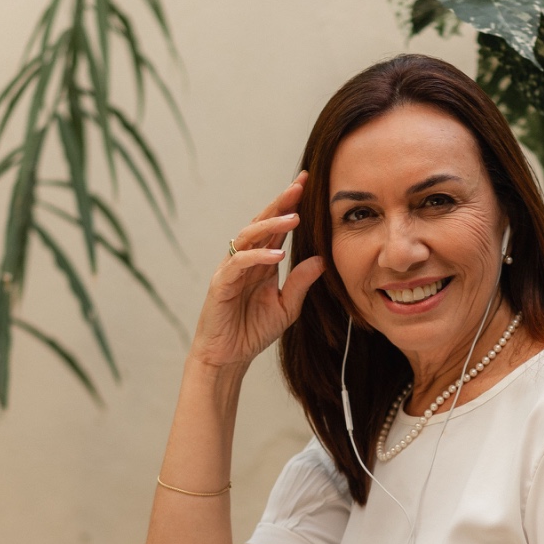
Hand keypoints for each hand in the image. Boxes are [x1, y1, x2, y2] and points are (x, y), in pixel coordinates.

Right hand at [189, 174, 324, 370]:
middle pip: (262, 222)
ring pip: (249, 237)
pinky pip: (239, 263)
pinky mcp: (221, 284)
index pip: (277, 228)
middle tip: (300, 185)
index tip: (307, 185)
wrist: (228, 358)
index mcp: (262, 262)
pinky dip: (258, 257)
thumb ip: (301, 283)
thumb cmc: (252, 332)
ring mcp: (231, 269)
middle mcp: (245, 260)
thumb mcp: (287, 307)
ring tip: (294, 217)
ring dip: (271, 225)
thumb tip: (322, 259)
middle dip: (281, 203)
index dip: (290, 205)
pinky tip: (278, 255)